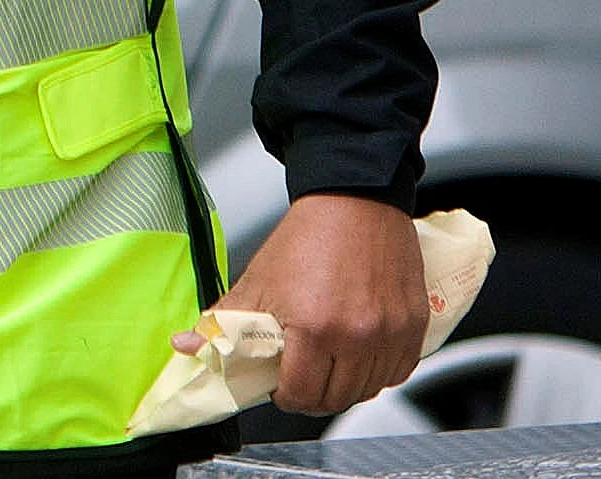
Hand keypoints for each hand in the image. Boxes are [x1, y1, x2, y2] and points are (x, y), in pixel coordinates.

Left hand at [174, 193, 426, 415]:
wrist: (353, 200)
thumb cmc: (307, 238)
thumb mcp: (256, 281)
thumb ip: (222, 322)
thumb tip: (186, 345)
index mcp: (313, 328)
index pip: (300, 394)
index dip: (284, 395)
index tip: (278, 385)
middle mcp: (358, 336)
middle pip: (335, 399)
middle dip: (312, 395)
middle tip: (299, 378)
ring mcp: (390, 333)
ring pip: (368, 390)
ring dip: (345, 386)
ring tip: (327, 364)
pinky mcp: (414, 326)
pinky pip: (398, 373)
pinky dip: (377, 373)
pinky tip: (357, 355)